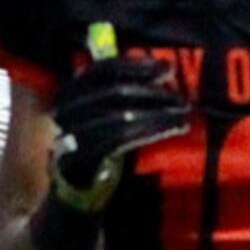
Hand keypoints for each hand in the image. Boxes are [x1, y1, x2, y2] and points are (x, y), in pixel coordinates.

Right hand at [48, 56, 190, 213]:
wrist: (72, 182)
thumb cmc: (94, 140)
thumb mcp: (100, 110)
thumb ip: (121, 88)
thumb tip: (162, 69)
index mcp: (70, 90)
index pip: (105, 69)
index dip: (138, 67)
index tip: (167, 69)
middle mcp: (66, 107)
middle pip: (117, 92)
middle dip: (154, 93)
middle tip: (181, 98)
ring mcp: (70, 132)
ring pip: (122, 116)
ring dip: (158, 114)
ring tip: (182, 114)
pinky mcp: (81, 156)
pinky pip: (121, 138)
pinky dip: (151, 130)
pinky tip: (173, 128)